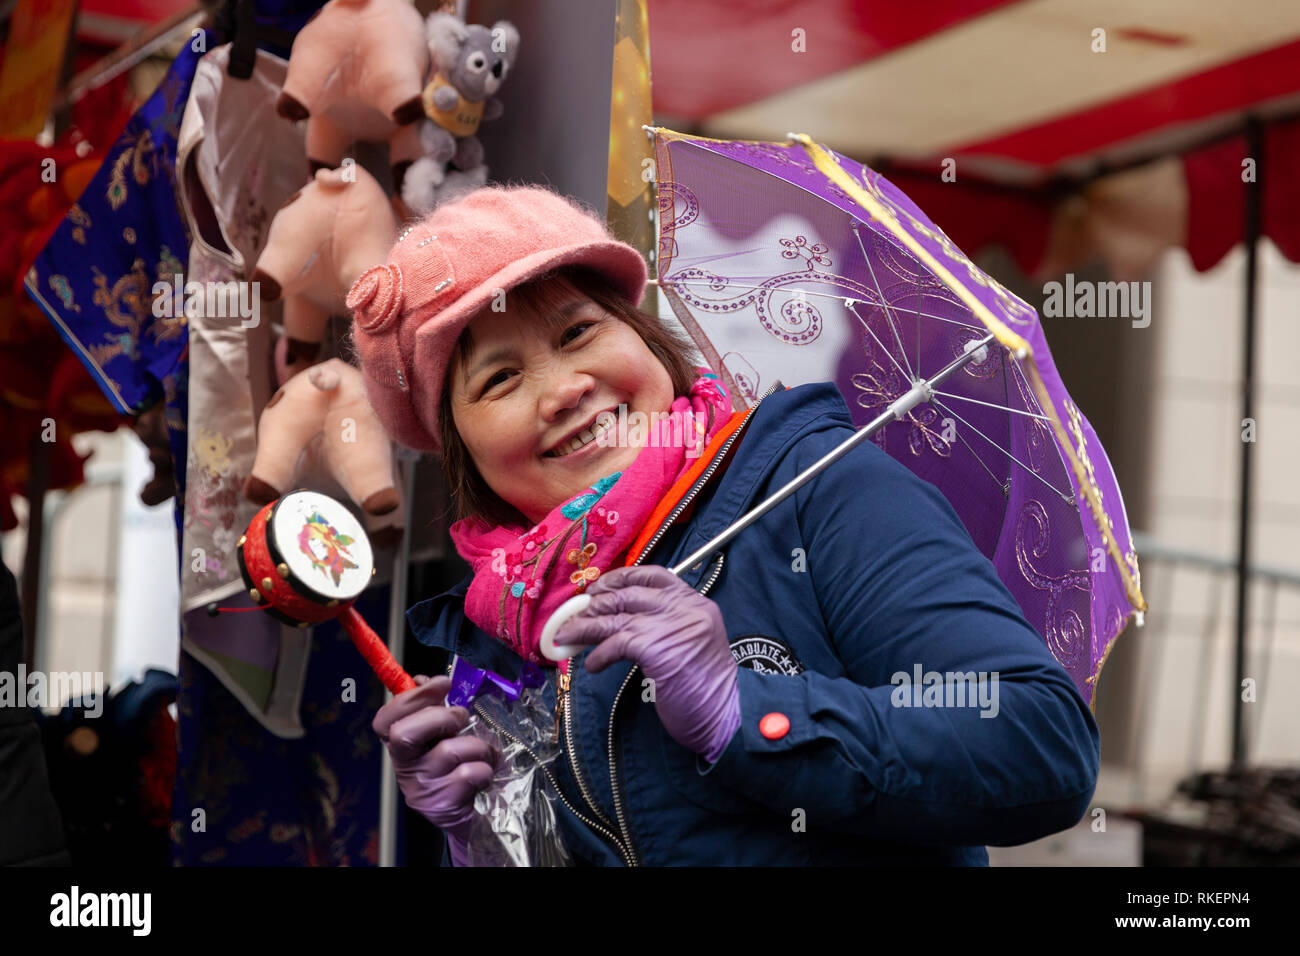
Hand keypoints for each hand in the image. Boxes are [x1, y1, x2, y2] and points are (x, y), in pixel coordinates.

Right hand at [372, 675, 498, 836]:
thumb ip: (432, 709)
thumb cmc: (458, 768)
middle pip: (405, 734)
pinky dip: (486, 768)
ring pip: (449, 751)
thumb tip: (424, 679)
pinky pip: (470, 773)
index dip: (410, 698)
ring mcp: (422, 789)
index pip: (384, 720)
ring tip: (483, 752)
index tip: (441, 684)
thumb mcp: (442, 736)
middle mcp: (405, 768)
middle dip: (442, 717)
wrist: (474, 814)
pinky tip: (485, 774)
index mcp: (401, 747)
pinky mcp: (443, 806)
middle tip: (462, 718)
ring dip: (477, 745)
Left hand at [555, 565, 740, 762]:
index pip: (653, 573)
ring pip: (615, 616)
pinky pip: (615, 643)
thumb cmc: (706, 685)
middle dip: (596, 604)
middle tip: (576, 616)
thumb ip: (665, 624)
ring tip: (567, 637)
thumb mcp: (691, 642)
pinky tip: (592, 665)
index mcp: (694, 602)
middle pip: (628, 593)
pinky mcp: (656, 648)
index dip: (621, 578)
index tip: (600, 588)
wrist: (726, 713)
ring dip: (585, 627)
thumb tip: (618, 620)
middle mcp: (684, 607)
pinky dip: (598, 654)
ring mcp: (670, 625)